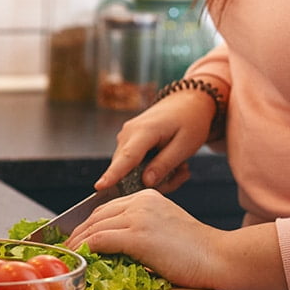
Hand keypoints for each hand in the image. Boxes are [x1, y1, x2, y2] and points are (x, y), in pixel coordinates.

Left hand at [64, 190, 219, 288]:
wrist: (218, 257)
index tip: (77, 238)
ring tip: (70, 257)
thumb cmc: (196, 250)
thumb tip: (113, 243)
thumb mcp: (164, 227)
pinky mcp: (138, 236)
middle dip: (78, 233)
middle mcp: (141, 201)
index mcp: (147, 196)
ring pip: (95, 227)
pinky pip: (100, 240)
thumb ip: (141, 227)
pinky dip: (86, 250)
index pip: (107, 208)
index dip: (88, 224)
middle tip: (67, 249)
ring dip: (78, 244)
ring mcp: (138, 217)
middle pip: (97, 216)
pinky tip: (82, 259)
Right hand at [95, 90, 216, 191]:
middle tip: (182, 173)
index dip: (113, 174)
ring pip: (131, 171)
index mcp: (144, 130)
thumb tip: (146, 182)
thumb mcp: (185, 145)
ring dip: (156, 175)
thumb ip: (165, 164)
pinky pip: (133, 165)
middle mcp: (128, 133)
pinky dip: (152, 169)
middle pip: (128, 171)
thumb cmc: (190, 121)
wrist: (186, 103)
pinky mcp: (127, 142)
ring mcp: (125, 137)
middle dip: (153, 181)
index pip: (127, 157)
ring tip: (180, 166)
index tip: (99, 186)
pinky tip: (172, 163)